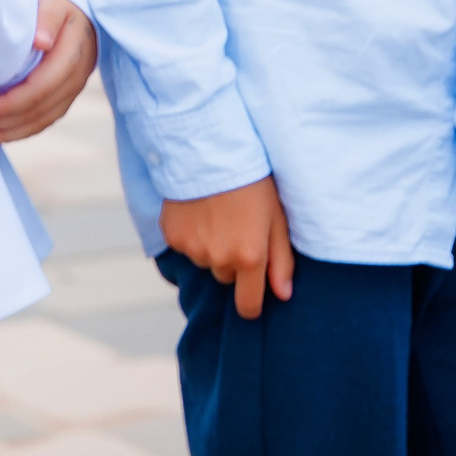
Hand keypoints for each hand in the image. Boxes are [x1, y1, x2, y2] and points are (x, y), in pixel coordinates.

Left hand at [0, 0, 97, 148]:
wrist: (78, 11)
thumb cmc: (57, 4)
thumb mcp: (53, 4)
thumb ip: (46, 19)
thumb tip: (41, 41)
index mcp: (73, 54)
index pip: (42, 87)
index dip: (12, 102)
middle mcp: (77, 77)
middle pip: (40, 110)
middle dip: (3, 122)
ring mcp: (73, 90)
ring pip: (42, 120)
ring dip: (8, 133)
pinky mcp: (64, 96)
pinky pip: (43, 120)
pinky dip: (19, 131)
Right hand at [160, 176, 293, 319]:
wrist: (209, 151)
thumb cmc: (252, 182)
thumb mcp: (277, 218)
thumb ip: (281, 261)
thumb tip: (283, 294)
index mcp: (249, 258)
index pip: (247, 305)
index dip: (251, 304)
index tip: (252, 294)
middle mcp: (219, 259)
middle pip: (225, 277)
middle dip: (232, 261)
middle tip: (236, 227)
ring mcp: (192, 249)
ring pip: (204, 261)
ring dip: (210, 247)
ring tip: (216, 215)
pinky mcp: (172, 236)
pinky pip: (184, 246)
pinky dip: (190, 234)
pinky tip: (197, 211)